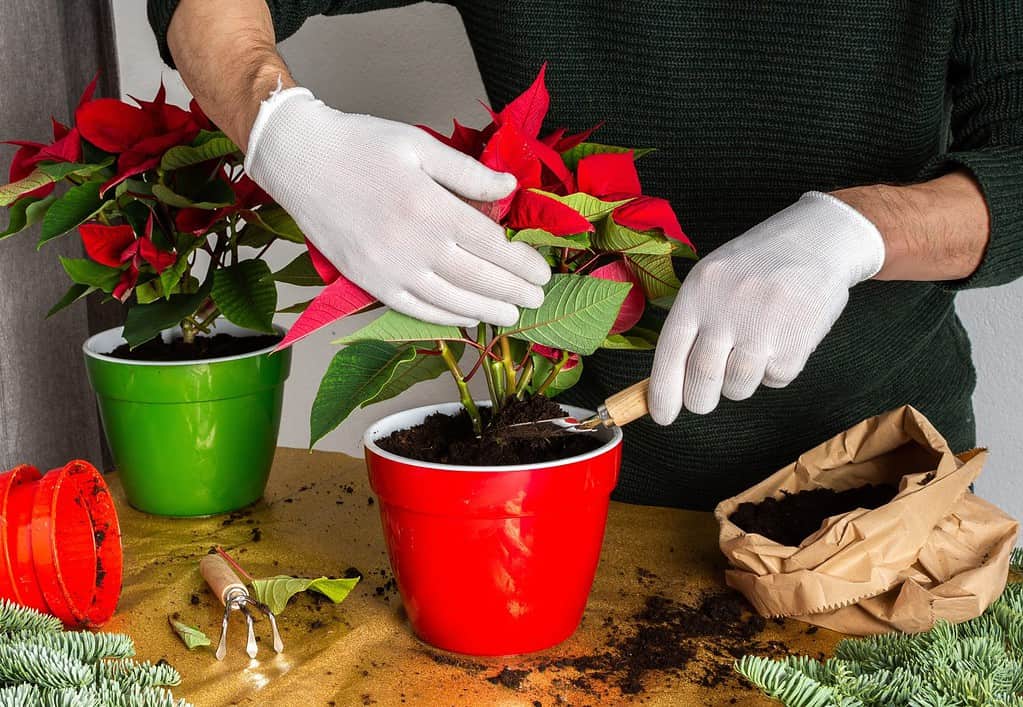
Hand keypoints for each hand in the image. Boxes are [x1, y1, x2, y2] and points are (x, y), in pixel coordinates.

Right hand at [244, 87, 550, 326]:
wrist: (299, 159)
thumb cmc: (359, 145)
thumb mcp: (419, 144)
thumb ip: (467, 172)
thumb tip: (509, 187)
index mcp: (431, 207)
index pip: (491, 245)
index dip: (521, 262)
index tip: (542, 271)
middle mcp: (414, 244)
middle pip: (477, 277)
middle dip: (513, 291)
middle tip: (537, 298)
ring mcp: (390, 268)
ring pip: (451, 300)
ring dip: (486, 310)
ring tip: (511, 315)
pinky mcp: (369, 281)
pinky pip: (415, 309)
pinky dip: (446, 318)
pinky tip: (466, 319)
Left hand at [648, 192, 885, 421]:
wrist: (820, 240)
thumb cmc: (759, 263)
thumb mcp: (713, 276)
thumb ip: (693, 320)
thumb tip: (672, 379)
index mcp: (698, 292)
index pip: (670, 354)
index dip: (663, 392)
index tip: (661, 415)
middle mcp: (727, 311)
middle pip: (701, 380)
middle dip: (699, 399)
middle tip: (703, 399)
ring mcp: (762, 328)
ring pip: (737, 387)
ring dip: (740, 382)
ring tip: (752, 348)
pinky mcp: (795, 344)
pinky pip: (774, 381)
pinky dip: (774, 372)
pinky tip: (780, 340)